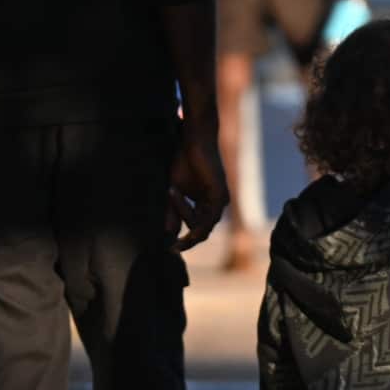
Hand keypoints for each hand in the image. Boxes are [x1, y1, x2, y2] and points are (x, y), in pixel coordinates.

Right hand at [166, 124, 228, 251]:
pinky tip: (188, 228)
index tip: (172, 249)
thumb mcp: (175, 191)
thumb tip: (169, 234)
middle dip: (187, 238)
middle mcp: (216, 205)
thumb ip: (173, 213)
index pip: (198, 228)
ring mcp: (221, 200)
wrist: (194, 140)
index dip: (186, 240)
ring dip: (184, 216)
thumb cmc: (184, 161)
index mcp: (207, 204)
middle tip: (173, 248)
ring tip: (174, 211)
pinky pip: (210, 216)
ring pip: (204, 224)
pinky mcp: (220, 194)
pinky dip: (195, 219)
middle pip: (202, 230)